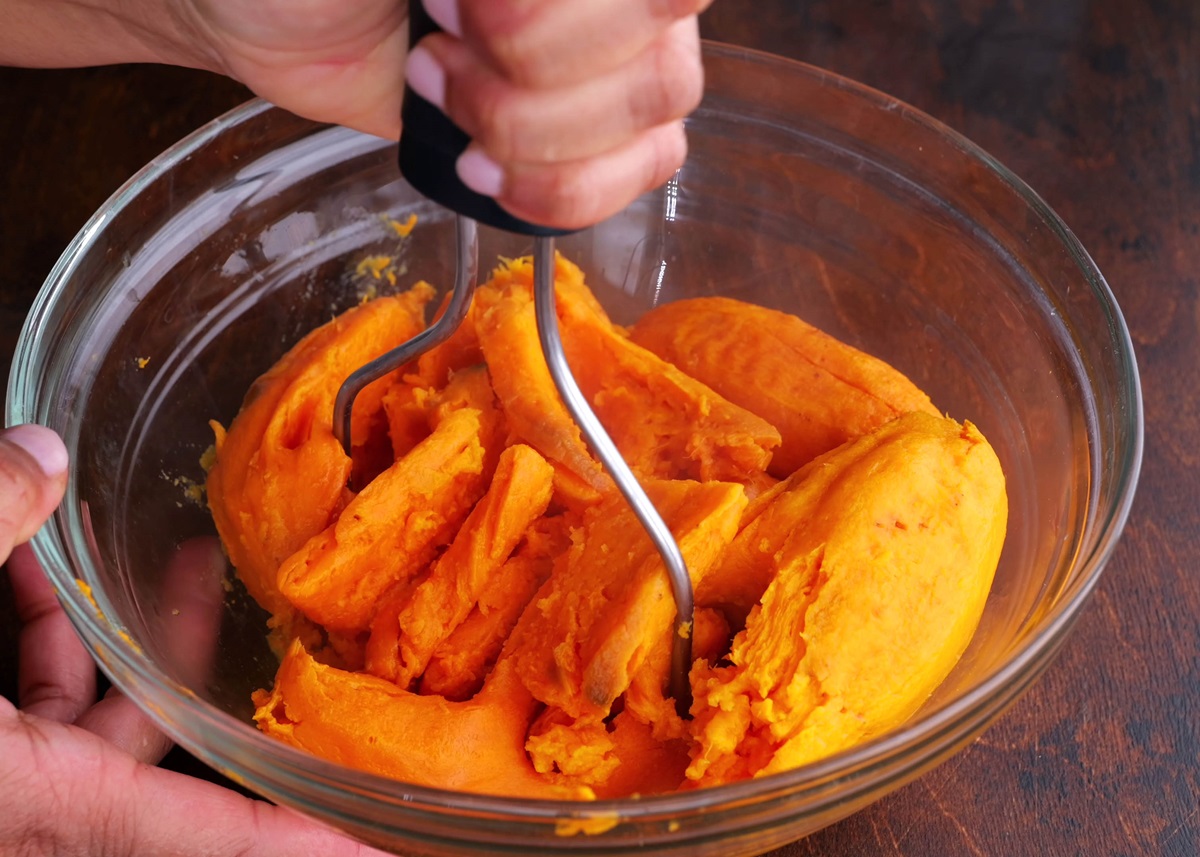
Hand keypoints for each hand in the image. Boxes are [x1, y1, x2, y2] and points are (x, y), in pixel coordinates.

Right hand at [0, 425, 380, 855]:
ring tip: (177, 556)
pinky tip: (39, 567)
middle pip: (171, 748)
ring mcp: (16, 794)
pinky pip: (48, 710)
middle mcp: (41, 814)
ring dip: (131, 628)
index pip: (218, 837)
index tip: (389, 843)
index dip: (312, 840)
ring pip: (109, 719)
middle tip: (285, 608)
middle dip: (216, 657)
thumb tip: (46, 455)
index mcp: (47, 800)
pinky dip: (57, 641)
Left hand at [183, 0, 709, 227]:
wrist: (274, 19)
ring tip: (445, 106)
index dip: (556, 21)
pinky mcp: (587, 127)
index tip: (456, 10)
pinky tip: (487, 171)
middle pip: (663, 56)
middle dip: (532, 78)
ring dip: (538, 133)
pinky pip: (641, 170)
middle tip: (435, 53)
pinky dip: (564, 189)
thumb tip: (507, 17)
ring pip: (657, 112)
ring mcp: (613, 51)